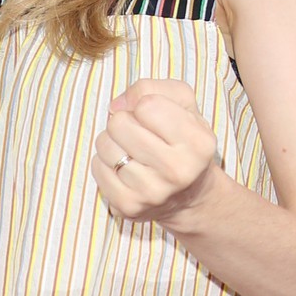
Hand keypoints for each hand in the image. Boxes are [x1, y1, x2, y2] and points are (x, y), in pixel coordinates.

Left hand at [91, 78, 219, 225]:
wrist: (189, 197)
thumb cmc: (183, 142)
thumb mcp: (182, 105)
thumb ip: (151, 88)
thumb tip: (115, 106)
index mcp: (198, 143)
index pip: (146, 104)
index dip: (145, 105)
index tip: (155, 119)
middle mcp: (178, 171)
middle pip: (119, 123)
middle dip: (124, 121)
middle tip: (138, 134)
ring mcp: (152, 193)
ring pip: (105, 145)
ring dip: (113, 141)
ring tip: (131, 150)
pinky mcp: (129, 207)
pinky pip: (97, 168)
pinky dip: (105, 162)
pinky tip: (124, 168)